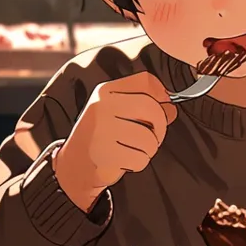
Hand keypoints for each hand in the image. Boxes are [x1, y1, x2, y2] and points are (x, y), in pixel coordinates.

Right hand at [53, 72, 177, 211]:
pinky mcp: (105, 154)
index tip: (161, 108)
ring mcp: (102, 130)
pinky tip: (125, 161)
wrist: (74, 164)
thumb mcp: (118, 113)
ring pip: (149, 138)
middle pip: (152, 109)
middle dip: (159, 127)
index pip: (146, 81)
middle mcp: (102, 106)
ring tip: (134, 150)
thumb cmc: (102, 136)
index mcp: (106, 91)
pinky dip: (138, 163)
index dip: (161, 95)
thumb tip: (171, 108)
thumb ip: (145, 106)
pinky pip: (140, 158)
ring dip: (149, 149)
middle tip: (152, 137)